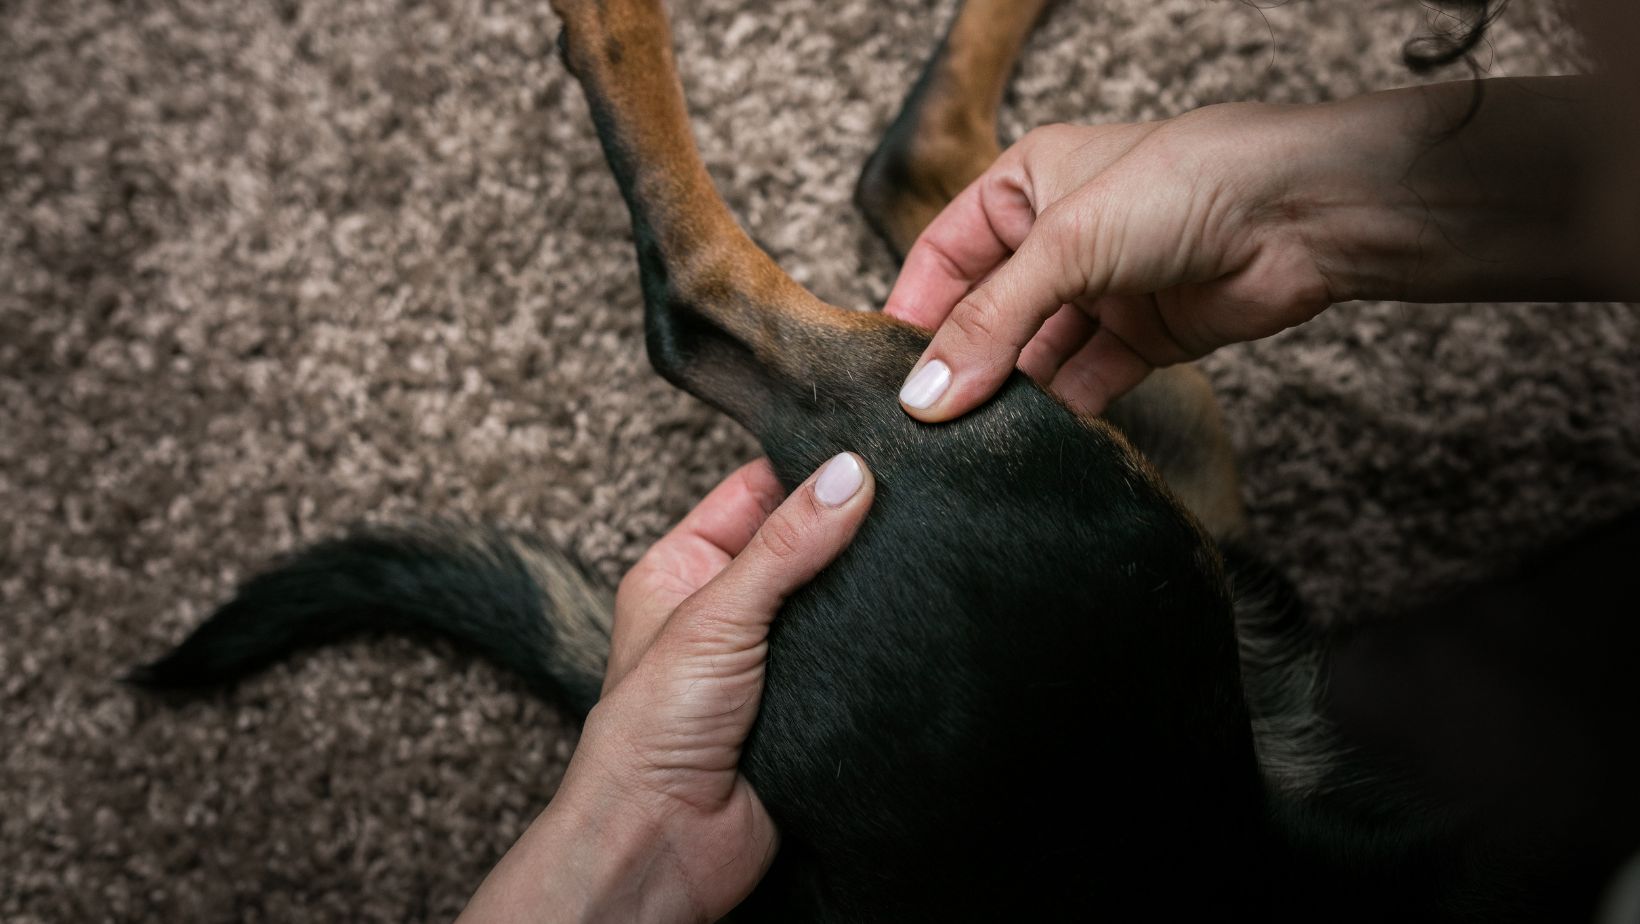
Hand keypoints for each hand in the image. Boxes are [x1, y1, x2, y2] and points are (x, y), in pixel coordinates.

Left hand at [459, 452, 874, 923]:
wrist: (665, 845)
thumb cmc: (649, 733)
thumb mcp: (716, 616)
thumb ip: (786, 546)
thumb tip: (848, 475)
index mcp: (685, 567)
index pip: (756, 491)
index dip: (808, 470)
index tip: (869, 453)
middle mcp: (728, 607)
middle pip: (805, 544)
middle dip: (851, 529)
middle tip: (912, 500)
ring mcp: (772, 656)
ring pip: (837, 600)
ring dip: (870, 591)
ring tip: (922, 556)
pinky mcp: (811, 703)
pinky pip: (858, 658)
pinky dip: (882, 646)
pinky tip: (915, 623)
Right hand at [887, 105, 1332, 419]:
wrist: (1303, 214)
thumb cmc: (1186, 182)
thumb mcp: (1064, 246)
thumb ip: (990, 324)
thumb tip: (926, 394)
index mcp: (1024, 186)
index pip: (943, 256)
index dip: (914, 311)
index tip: (886, 374)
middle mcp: (1057, 238)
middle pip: (986, 313)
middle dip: (961, 365)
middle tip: (926, 422)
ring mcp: (1100, 290)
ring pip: (1033, 356)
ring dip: (1010, 396)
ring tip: (975, 441)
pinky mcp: (1141, 338)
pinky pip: (1084, 383)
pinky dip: (1062, 412)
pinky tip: (1039, 440)